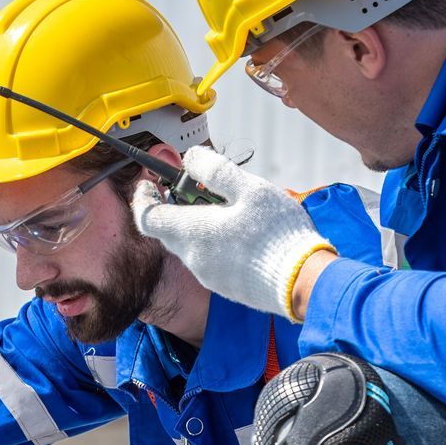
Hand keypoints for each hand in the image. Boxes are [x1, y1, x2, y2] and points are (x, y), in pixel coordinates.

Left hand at [131, 146, 331, 319]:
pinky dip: (215, 241)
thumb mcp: (248, 188)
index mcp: (191, 232)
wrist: (302, 281)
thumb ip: (215, 170)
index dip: (143, 197)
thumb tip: (192, 158)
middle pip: (169, 229)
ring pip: (191, 244)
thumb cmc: (277, 234)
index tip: (149, 183)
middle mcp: (192, 258)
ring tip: (230, 208)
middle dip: (177, 206)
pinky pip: (209, 259)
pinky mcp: (224, 286)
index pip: (147, 217)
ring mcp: (208, 275)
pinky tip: (243, 233)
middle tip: (199, 187)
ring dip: (200, 224)